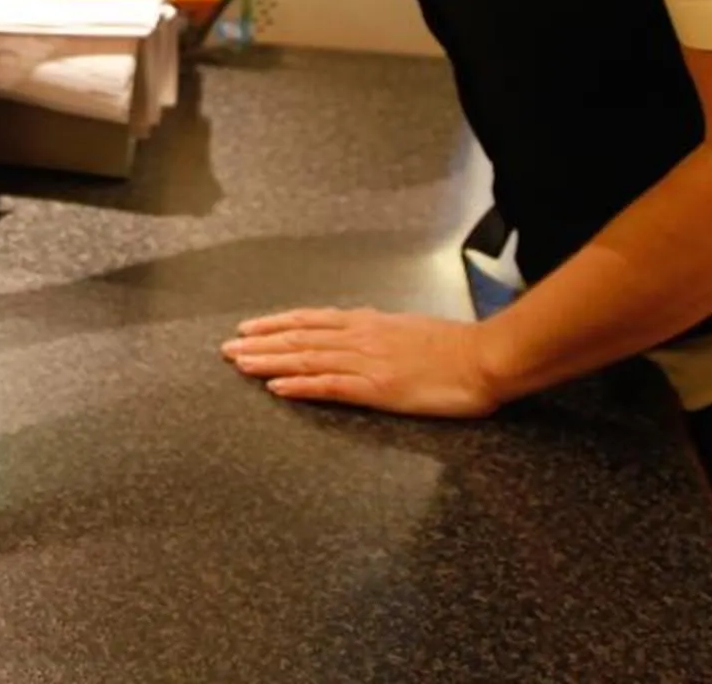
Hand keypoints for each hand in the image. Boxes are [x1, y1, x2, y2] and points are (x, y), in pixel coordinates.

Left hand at [220, 306, 502, 419]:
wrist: (484, 358)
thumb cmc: (455, 348)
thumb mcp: (410, 328)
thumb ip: (381, 329)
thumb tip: (361, 327)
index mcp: (368, 324)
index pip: (310, 321)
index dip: (276, 324)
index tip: (248, 328)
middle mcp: (360, 338)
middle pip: (299, 339)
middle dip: (260, 344)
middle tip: (227, 349)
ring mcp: (366, 362)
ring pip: (306, 359)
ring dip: (269, 363)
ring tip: (239, 364)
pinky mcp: (377, 388)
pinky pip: (329, 386)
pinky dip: (299, 387)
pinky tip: (276, 389)